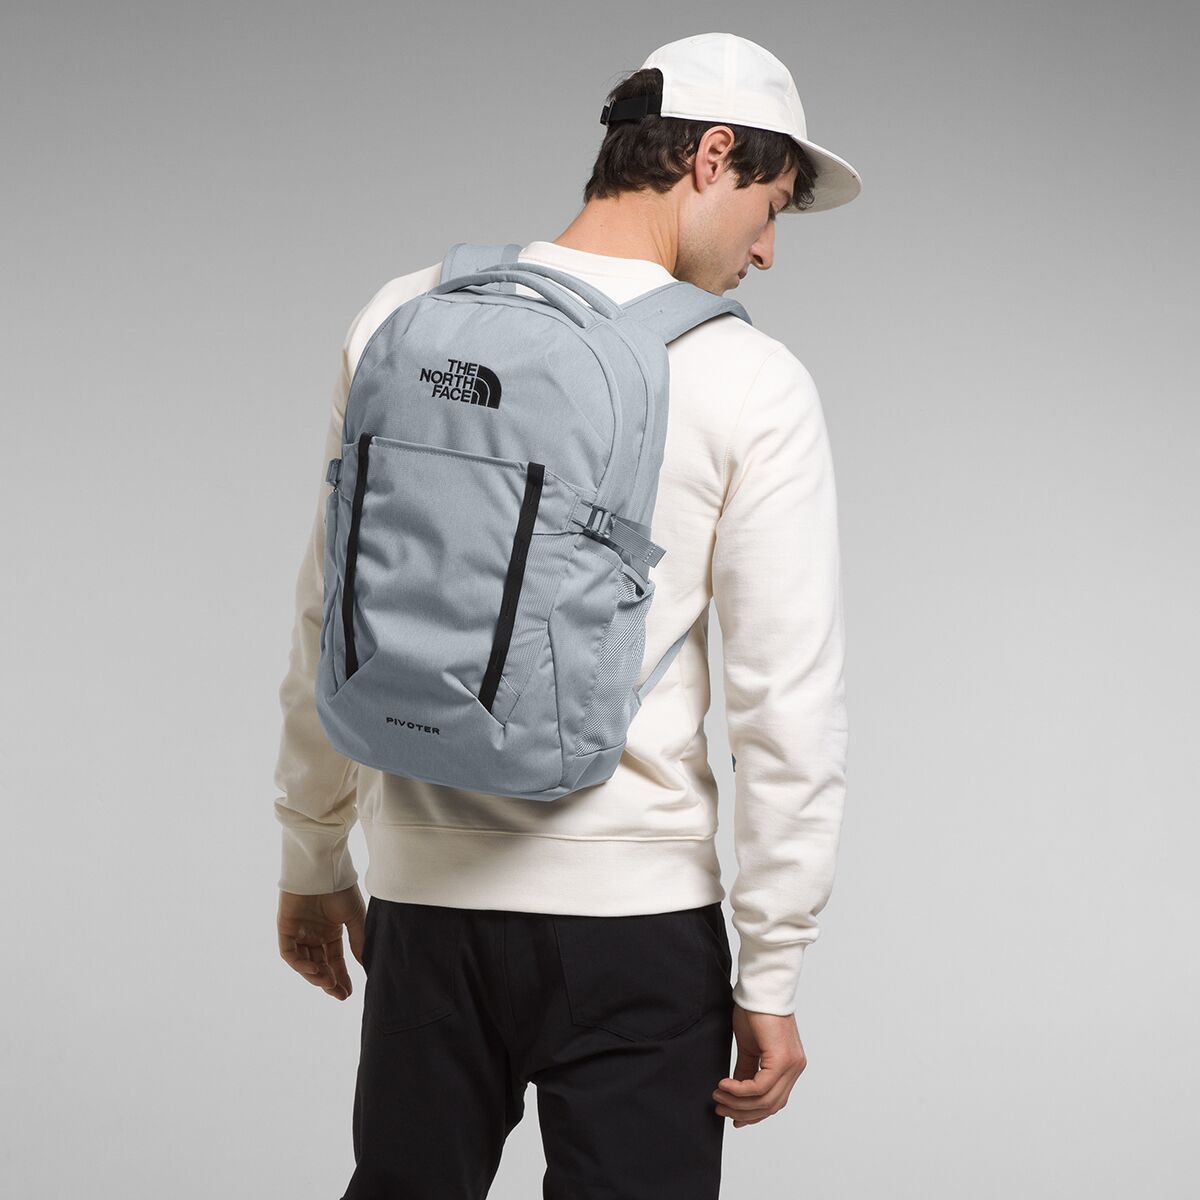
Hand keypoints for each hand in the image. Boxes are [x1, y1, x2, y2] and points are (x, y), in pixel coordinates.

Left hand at [277, 885, 366, 1000]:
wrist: (323, 868)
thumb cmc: (341, 889)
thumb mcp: (355, 918)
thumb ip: (358, 942)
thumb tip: (366, 966)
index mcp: (331, 931)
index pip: (334, 960)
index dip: (340, 977)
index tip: (348, 994)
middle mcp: (314, 934)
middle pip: (319, 965)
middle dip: (329, 981)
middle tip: (339, 994)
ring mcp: (299, 932)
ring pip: (304, 962)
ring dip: (314, 975)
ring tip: (328, 984)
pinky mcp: (285, 928)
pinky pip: (290, 953)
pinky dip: (300, 964)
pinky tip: (314, 970)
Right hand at [712, 1004, 807, 1126]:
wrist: (760, 988)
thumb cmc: (755, 1011)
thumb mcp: (749, 1047)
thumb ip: (746, 1071)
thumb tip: (736, 1093)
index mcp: (789, 1066)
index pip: (774, 1101)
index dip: (753, 1114)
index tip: (732, 1117)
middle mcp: (795, 1068)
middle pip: (770, 1105)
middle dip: (742, 1111)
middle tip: (720, 1108)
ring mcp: (792, 1065)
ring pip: (766, 1100)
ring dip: (738, 1102)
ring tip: (718, 1096)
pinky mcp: (783, 1059)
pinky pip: (761, 1086)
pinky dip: (740, 1090)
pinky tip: (724, 1085)